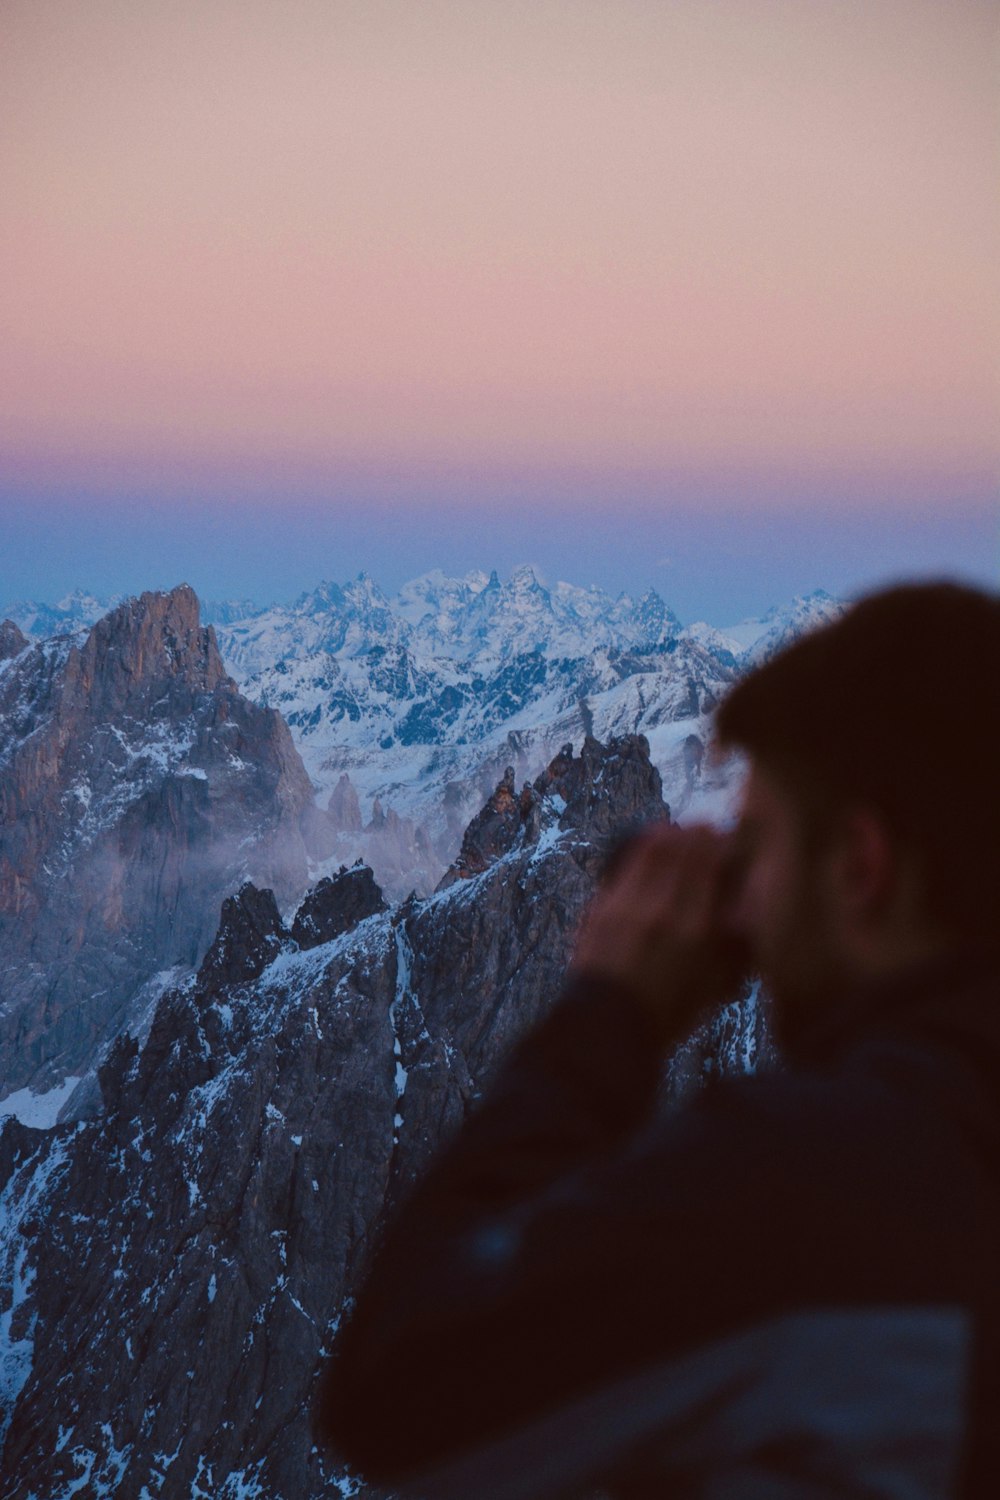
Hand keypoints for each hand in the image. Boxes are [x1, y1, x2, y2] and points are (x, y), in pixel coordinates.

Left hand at [572, 824, 748, 1046]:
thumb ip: (735, 946)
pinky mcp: (603, 905)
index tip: (729, 841)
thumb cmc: (670, 1011)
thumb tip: (747, 909)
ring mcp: (630, 904)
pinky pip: (626, 863)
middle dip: (699, 833)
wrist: (610, 1025)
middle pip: (685, 848)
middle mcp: (665, 908)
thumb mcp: (716, 985)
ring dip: (670, 834)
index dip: (723, 843)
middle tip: (706, 830)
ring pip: (653, 848)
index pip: (714, 864)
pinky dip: (642, 850)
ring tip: (678, 833)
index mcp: (697, 928)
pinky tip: (648, 848)